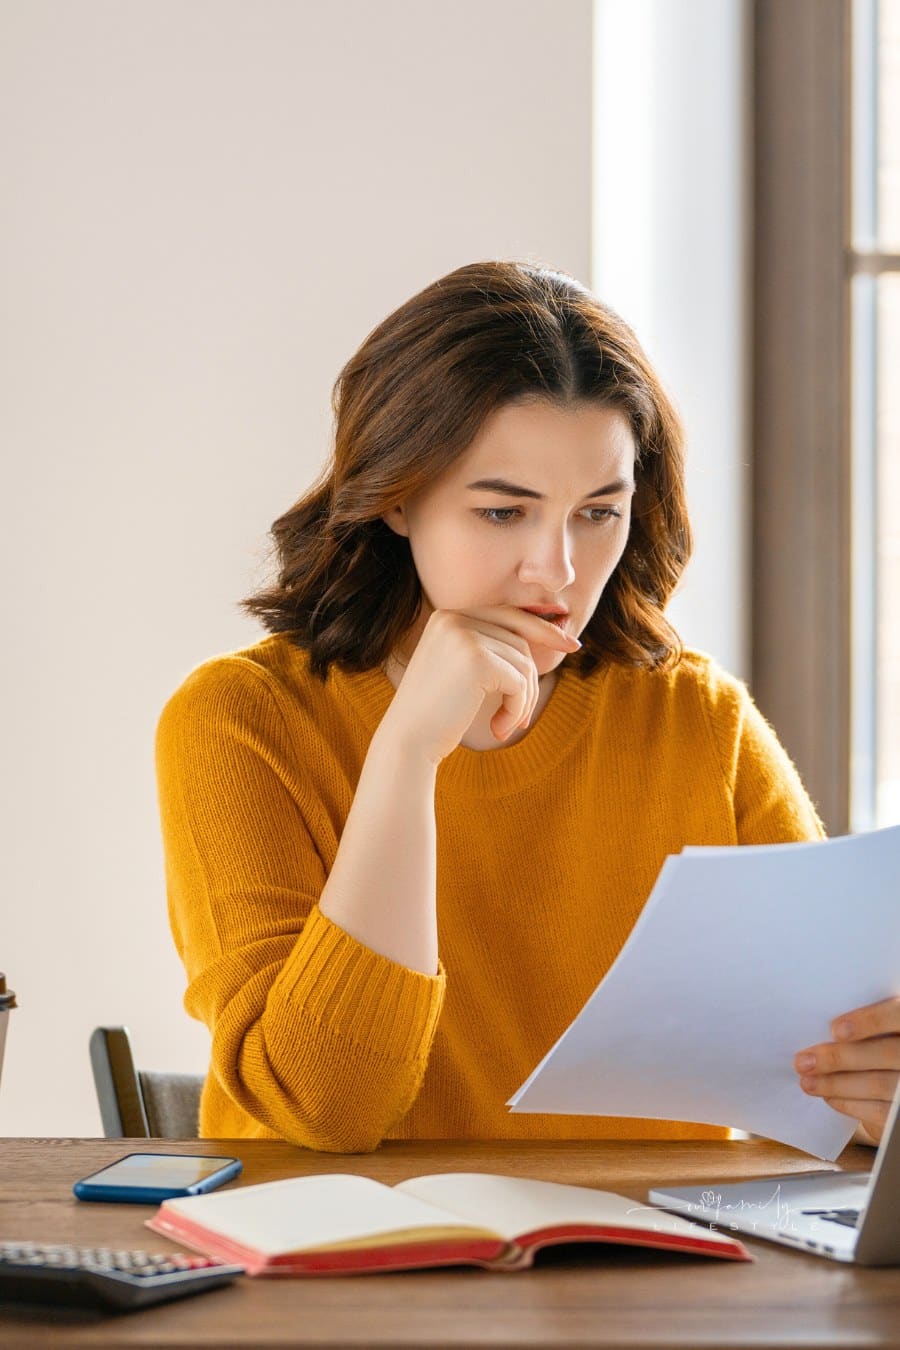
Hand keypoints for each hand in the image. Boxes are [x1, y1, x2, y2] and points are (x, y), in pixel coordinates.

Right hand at [379, 605, 580, 765]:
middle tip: (522, 717)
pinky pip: (520, 682)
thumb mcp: (462, 672)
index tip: (573, 645)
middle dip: (530, 680)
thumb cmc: (437, 714)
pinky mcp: (477, 659)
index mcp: (447, 617)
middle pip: (519, 639)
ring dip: (522, 700)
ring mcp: (464, 636)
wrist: (407, 742)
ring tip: (504, 725)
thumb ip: (493, 648)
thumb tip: (550, 630)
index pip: (507, 615)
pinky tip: (498, 729)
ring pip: (524, 662)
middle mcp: (453, 619)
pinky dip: (516, 710)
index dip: (543, 629)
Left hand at [793, 996, 899, 1144]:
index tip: (835, 1030)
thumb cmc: (877, 1040)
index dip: (870, 1021)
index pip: (897, 1015)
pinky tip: (827, 1095)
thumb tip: (814, 1025)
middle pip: (885, 1054)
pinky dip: (849, 1102)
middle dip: (838, 1058)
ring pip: (879, 1084)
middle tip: (802, 1061)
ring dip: (835, 1084)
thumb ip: (860, 1021)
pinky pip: (880, 1110)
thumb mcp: (875, 1026)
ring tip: (806, 1081)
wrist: (894, 1075)